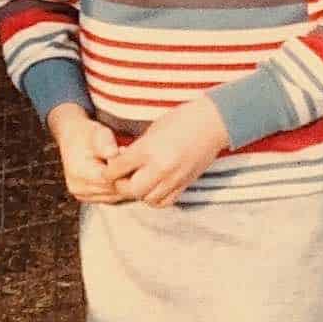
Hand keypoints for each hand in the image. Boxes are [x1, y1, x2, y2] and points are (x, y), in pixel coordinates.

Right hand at [48, 103, 124, 202]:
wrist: (73, 137)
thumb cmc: (89, 133)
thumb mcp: (99, 133)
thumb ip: (106, 144)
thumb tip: (113, 153)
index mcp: (79, 172)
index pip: (111, 181)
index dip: (125, 171)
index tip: (131, 158)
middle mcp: (77, 187)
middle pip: (113, 192)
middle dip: (126, 180)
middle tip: (132, 164)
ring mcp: (80, 195)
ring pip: (113, 198)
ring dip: (123, 186)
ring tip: (126, 169)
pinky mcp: (85, 198)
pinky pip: (108, 199)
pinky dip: (117, 190)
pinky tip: (121, 177)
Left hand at [103, 97, 229, 206]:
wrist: (212, 123)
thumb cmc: (182, 119)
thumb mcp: (153, 130)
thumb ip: (137, 149)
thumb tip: (122, 163)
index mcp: (148, 150)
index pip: (117, 169)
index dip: (109, 169)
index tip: (111, 166)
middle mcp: (160, 167)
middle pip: (130, 190)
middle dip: (121, 185)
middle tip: (121, 177)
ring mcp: (174, 178)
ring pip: (147, 199)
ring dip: (139, 192)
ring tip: (139, 181)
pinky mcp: (185, 184)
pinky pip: (164, 201)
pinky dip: (155, 198)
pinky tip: (153, 188)